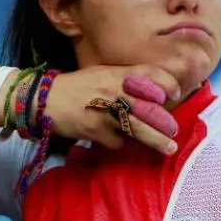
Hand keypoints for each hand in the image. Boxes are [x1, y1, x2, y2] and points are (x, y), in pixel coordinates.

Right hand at [42, 65, 181, 154]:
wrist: (43, 99)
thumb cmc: (77, 86)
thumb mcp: (102, 73)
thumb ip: (125, 79)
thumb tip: (154, 93)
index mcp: (116, 73)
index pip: (149, 73)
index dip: (166, 83)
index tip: (177, 94)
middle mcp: (113, 90)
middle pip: (148, 107)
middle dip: (165, 121)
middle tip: (175, 130)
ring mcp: (104, 111)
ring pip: (138, 127)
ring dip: (156, 139)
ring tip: (169, 147)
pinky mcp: (95, 130)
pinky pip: (117, 141)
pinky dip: (119, 142)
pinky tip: (116, 139)